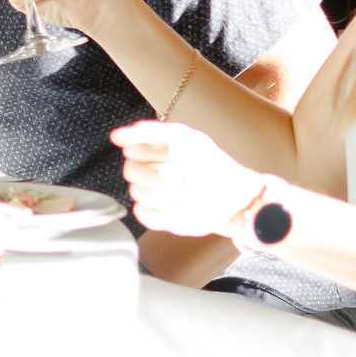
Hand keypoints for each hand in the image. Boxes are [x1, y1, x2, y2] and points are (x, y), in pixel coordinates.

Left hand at [111, 120, 267, 238]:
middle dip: (135, 170)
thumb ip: (151, 132)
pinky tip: (152, 202)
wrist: (239, 197)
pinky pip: (148, 217)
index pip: (152, 148)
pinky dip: (142, 209)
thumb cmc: (207, 163)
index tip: (131, 149)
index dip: (136, 149)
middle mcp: (194, 177)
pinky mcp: (184, 224)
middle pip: (146, 174)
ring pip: (144, 195)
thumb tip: (116, 136)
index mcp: (194, 151)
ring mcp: (190, 203)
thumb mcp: (187, 137)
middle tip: (140, 169)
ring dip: (137, 189)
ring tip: (148, 185)